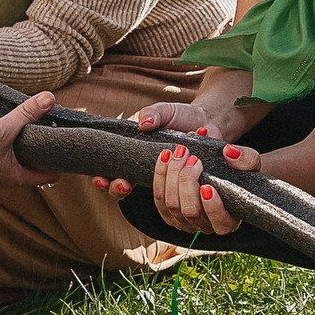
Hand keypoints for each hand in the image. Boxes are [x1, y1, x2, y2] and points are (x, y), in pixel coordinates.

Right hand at [0, 90, 58, 188]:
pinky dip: (10, 134)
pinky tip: (11, 118)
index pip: (52, 173)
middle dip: (46, 143)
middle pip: (36, 160)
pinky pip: (4, 145)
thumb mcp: (1, 130)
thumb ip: (26, 114)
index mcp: (18, 176)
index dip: (62, 158)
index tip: (69, 139)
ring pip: (19, 151)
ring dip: (27, 136)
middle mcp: (9, 174)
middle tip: (56, 122)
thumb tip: (51, 98)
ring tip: (36, 116)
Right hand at [91, 100, 241, 203]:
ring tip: (179, 155)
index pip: (111, 176)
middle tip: (126, 183)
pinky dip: (187, 184)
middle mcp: (147, 176)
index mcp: (135, 159)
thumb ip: (152, 113)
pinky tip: (192, 169)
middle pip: (124, 193)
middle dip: (119, 189)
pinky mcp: (190, 193)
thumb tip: (144, 124)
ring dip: (163, 179)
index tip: (104, 180)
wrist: (211, 122)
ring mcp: (167, 188)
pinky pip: (184, 203)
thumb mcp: (165, 111)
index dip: (104, 182)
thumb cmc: (182, 117)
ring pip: (157, 202)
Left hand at [126, 138, 258, 234]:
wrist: (222, 170)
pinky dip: (160, 175)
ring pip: (171, 205)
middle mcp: (206, 225)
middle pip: (190, 211)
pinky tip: (166, 157)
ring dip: (172, 175)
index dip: (212, 207)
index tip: (208, 187)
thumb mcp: (251, 162)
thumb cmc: (240, 171)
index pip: (220, 222)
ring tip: (180, 153)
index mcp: (228, 220)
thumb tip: (229, 152)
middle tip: (193, 158)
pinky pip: (159, 198)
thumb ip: (246, 158)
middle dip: (187, 182)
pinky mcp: (168, 212)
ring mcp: (185, 221)